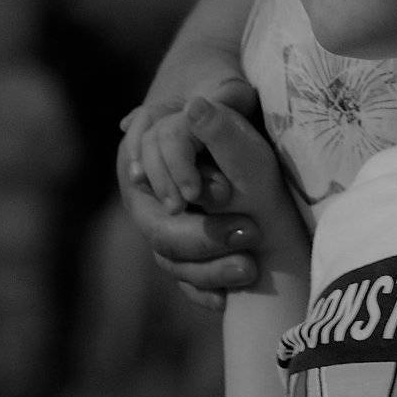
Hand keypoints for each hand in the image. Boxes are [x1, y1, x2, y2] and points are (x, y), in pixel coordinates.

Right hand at [116, 74, 265, 309]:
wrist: (231, 109)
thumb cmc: (229, 101)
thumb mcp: (228, 96)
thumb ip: (216, 108)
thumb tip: (196, 108)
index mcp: (146, 157)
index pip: (156, 186)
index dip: (184, 190)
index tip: (226, 194)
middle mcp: (147, 197)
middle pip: (161, 233)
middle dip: (204, 237)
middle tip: (250, 233)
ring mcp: (164, 225)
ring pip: (172, 261)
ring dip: (208, 270)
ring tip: (250, 267)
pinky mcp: (186, 248)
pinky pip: (185, 279)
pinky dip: (204, 291)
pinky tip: (228, 300)